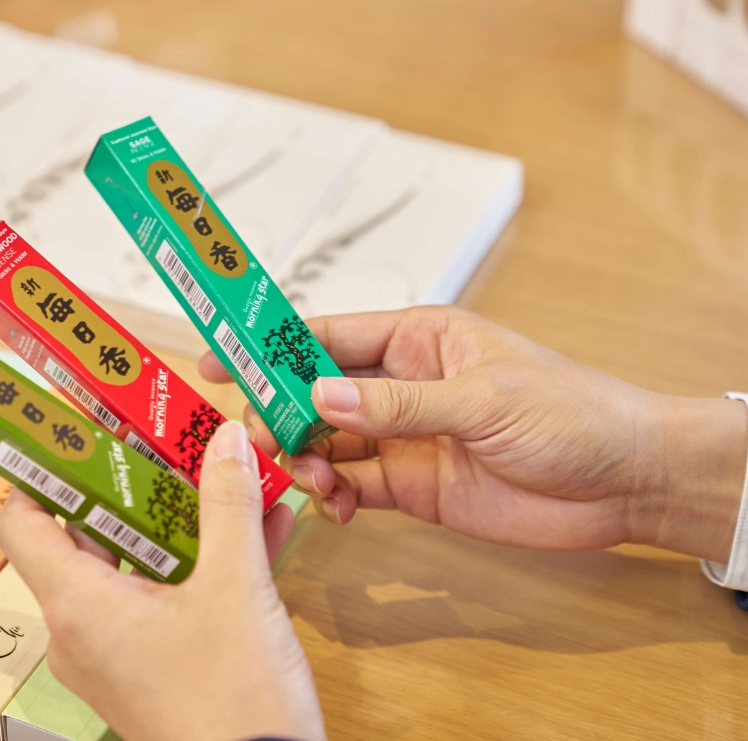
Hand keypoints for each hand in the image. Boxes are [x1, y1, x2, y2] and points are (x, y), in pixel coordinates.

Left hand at [0, 421, 325, 740]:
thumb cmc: (234, 699)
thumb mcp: (237, 589)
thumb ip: (227, 506)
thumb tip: (223, 438)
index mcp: (78, 605)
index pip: (22, 522)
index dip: (40, 472)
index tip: (75, 432)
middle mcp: (82, 631)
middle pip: (84, 536)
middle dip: (128, 486)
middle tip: (164, 441)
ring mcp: (115, 656)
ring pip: (131, 568)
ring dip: (175, 523)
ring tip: (217, 477)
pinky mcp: (150, 673)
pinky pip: (161, 602)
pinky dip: (196, 566)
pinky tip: (256, 532)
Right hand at [199, 307, 747, 562]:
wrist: (625, 482)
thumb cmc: (572, 413)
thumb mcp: (483, 400)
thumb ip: (398, 404)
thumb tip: (320, 398)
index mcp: (417, 339)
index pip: (327, 335)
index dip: (269, 346)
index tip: (219, 356)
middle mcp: (401, 385)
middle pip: (314, 394)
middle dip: (280, 414)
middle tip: (263, 441)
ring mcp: (403, 437)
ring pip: (326, 443)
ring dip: (306, 460)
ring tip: (315, 481)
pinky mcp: (411, 486)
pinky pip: (352, 486)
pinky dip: (333, 497)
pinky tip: (338, 508)